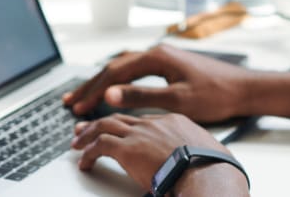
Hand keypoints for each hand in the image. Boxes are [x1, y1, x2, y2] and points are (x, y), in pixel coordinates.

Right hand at [63, 45, 252, 121]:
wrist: (244, 89)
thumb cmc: (216, 95)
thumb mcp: (177, 100)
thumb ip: (141, 96)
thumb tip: (110, 94)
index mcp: (157, 56)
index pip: (114, 72)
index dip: (93, 90)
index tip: (78, 106)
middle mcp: (157, 52)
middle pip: (114, 66)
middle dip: (91, 85)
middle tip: (71, 101)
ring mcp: (163, 56)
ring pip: (123, 66)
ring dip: (102, 80)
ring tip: (84, 93)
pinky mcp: (169, 65)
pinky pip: (134, 68)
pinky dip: (118, 78)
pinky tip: (113, 85)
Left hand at [71, 113, 247, 194]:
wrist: (208, 171)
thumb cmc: (212, 167)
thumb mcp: (204, 151)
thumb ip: (191, 151)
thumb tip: (188, 163)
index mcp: (173, 121)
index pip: (142, 120)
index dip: (126, 125)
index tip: (118, 131)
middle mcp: (154, 123)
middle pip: (120, 118)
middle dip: (100, 123)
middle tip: (85, 129)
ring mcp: (140, 134)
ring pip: (105, 126)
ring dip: (88, 134)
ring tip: (78, 143)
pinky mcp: (128, 149)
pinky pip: (100, 146)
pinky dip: (88, 152)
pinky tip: (84, 161)